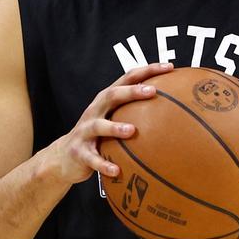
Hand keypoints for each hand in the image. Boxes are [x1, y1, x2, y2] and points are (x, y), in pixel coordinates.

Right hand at [46, 63, 172, 184]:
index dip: (146, 71)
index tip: (168, 67)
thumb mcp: (113, 121)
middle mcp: (94, 111)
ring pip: (99, 126)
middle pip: (111, 95)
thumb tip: (174, 112)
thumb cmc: (97, 137)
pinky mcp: (79, 152)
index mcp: (105, 101)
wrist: (63, 157)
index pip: (127, 79)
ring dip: (115, 127)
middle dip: (131, 92)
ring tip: (131, 131)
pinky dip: (104, 164)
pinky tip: (117, 170)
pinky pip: (92, 158)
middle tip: (152, 91)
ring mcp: (84, 131)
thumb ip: (135, 113)